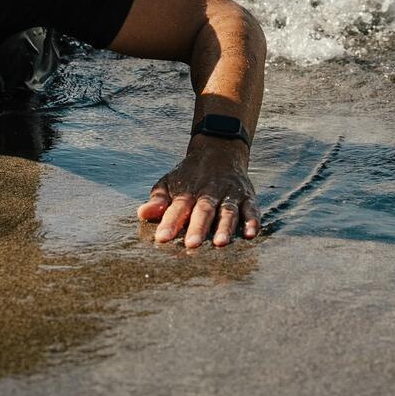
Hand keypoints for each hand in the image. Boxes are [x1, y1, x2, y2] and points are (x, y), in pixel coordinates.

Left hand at [138, 139, 258, 248]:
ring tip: (220, 243)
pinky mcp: (248, 196)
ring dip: (225, 227)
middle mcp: (209, 192)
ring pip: (228, 211)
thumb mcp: (169, 183)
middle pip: (204, 210)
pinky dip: (252, 221)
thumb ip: (157, 201)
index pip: (177, 208)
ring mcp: (230, 194)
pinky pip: (252, 208)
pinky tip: (251, 234)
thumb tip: (142, 213)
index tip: (162, 238)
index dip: (169, 222)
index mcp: (188, 192)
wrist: (219, 150)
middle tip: (191, 245)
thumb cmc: (189, 176)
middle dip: (198, 227)